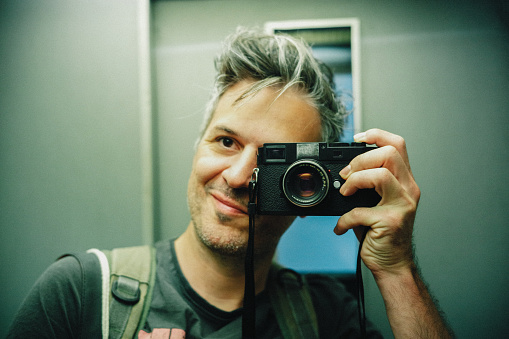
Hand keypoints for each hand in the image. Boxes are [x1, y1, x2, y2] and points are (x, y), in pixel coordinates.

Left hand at [334, 129, 420, 276]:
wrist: (392, 264)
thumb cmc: (380, 232)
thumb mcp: (376, 202)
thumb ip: (367, 184)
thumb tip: (340, 172)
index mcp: (404, 181)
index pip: (397, 145)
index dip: (377, 135)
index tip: (357, 138)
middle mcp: (408, 190)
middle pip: (389, 154)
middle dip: (360, 160)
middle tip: (346, 176)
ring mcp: (402, 205)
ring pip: (380, 175)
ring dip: (354, 181)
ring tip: (345, 194)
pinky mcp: (391, 222)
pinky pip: (359, 211)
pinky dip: (344, 219)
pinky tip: (341, 227)